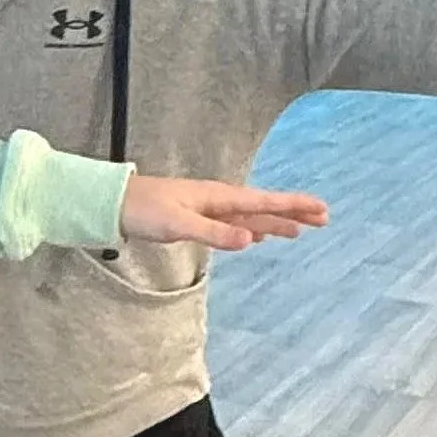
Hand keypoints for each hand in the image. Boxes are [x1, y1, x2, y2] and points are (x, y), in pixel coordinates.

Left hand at [121, 176, 328, 250]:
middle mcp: (217, 200)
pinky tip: (258, 234)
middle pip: (263, 206)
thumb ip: (215, 233)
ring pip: (251, 215)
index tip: (320, 209)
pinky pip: (235, 223)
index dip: (293, 206)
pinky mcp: (197, 218)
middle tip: (323, 219)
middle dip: (292, 212)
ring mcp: (208, 209)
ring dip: (275, 221)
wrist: (113, 204)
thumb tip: (251, 239)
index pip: (263, 202)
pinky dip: (252, 227)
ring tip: (299, 230)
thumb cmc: (143, 211)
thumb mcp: (179, 225)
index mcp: (218, 197)